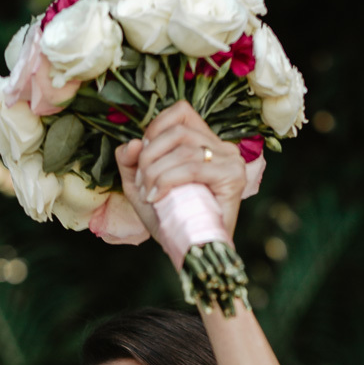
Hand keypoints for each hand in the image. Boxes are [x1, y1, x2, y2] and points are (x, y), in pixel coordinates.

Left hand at [114, 101, 248, 241]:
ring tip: (148, 194)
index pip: (181, 113)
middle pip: (178, 130)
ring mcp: (230, 160)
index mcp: (205, 143)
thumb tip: (133, 143)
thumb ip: (130, 163)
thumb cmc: (169, 220)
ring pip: (183, 149)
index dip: (155, 128)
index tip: (141, 158)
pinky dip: (167, 180)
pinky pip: (192, 167)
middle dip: (149, 156)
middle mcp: (221, 147)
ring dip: (155, 171)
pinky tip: (157, 197)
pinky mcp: (233, 177)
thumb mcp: (140, 188)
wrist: (190, 251)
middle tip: (140, 184)